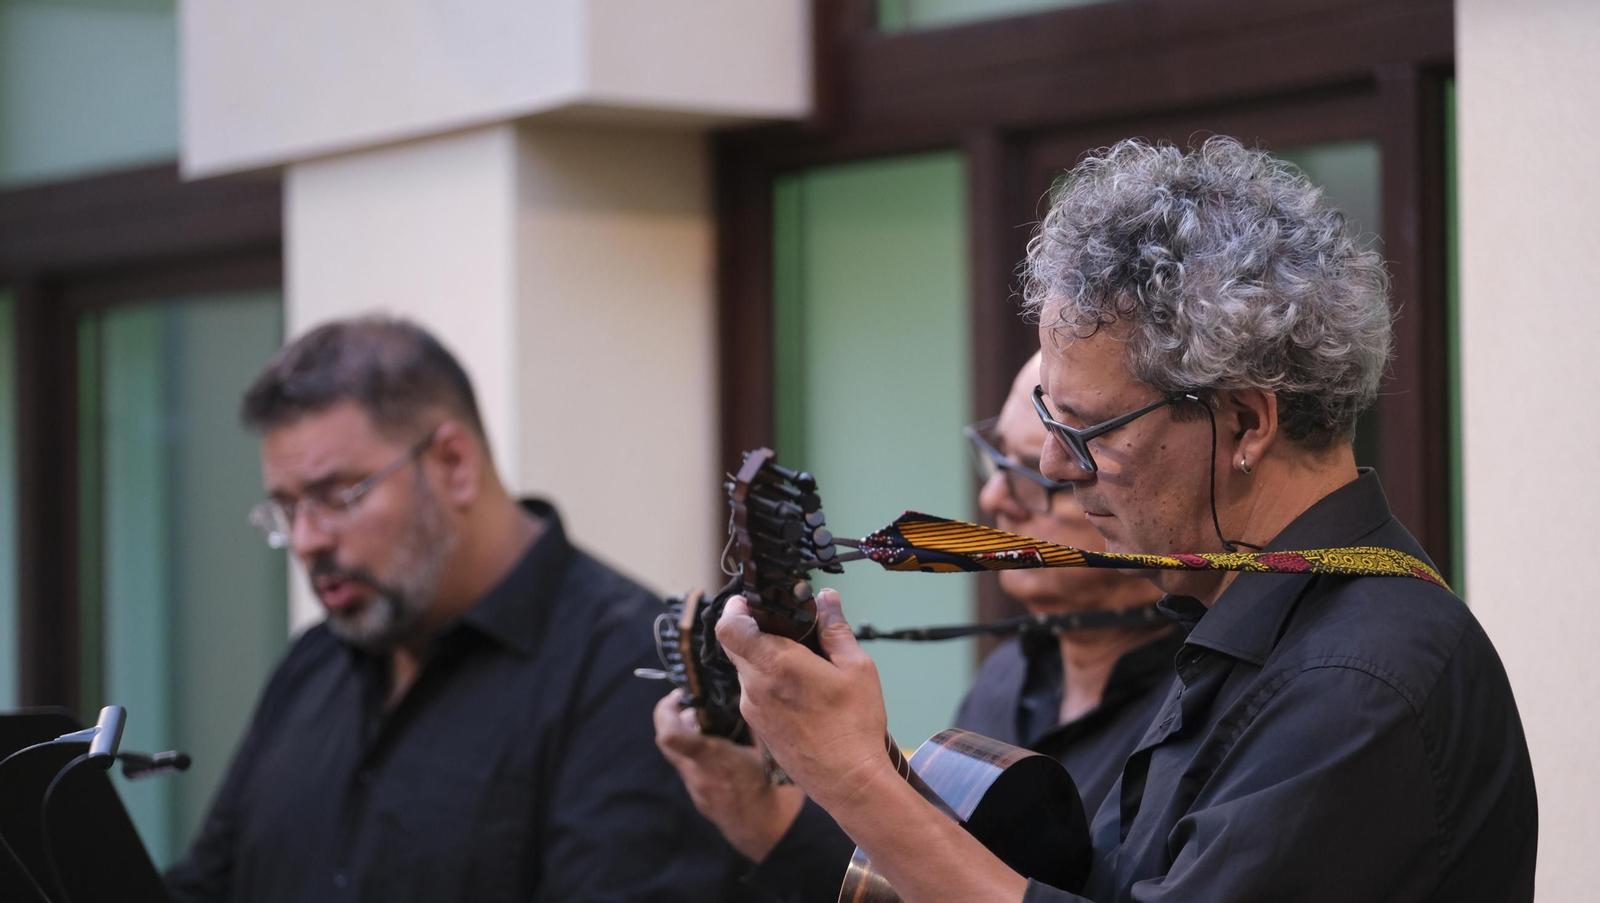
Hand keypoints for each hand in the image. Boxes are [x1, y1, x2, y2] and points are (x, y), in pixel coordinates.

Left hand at [653, 689, 804, 861]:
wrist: (776, 835)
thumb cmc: (778, 791)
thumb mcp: (770, 751)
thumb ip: (754, 724)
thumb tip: (748, 698)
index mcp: (715, 760)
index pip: (671, 735)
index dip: (666, 710)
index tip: (680, 695)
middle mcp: (699, 776)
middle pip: (667, 742)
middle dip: (675, 717)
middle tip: (694, 704)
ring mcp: (698, 791)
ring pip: (679, 757)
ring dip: (687, 737)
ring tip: (710, 726)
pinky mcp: (702, 802)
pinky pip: (691, 772)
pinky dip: (698, 756)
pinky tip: (721, 752)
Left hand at [714, 588, 895, 816]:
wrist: (848, 782)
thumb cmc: (855, 724)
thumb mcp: (857, 668)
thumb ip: (836, 629)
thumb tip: (827, 598)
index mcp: (775, 664)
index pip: (729, 627)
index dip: (734, 608)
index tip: (751, 601)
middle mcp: (754, 686)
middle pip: (735, 646)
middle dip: (754, 630)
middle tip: (785, 626)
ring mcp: (753, 710)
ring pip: (746, 671)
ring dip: (763, 658)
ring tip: (801, 661)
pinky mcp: (759, 728)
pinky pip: (754, 693)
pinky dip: (768, 682)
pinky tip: (799, 690)